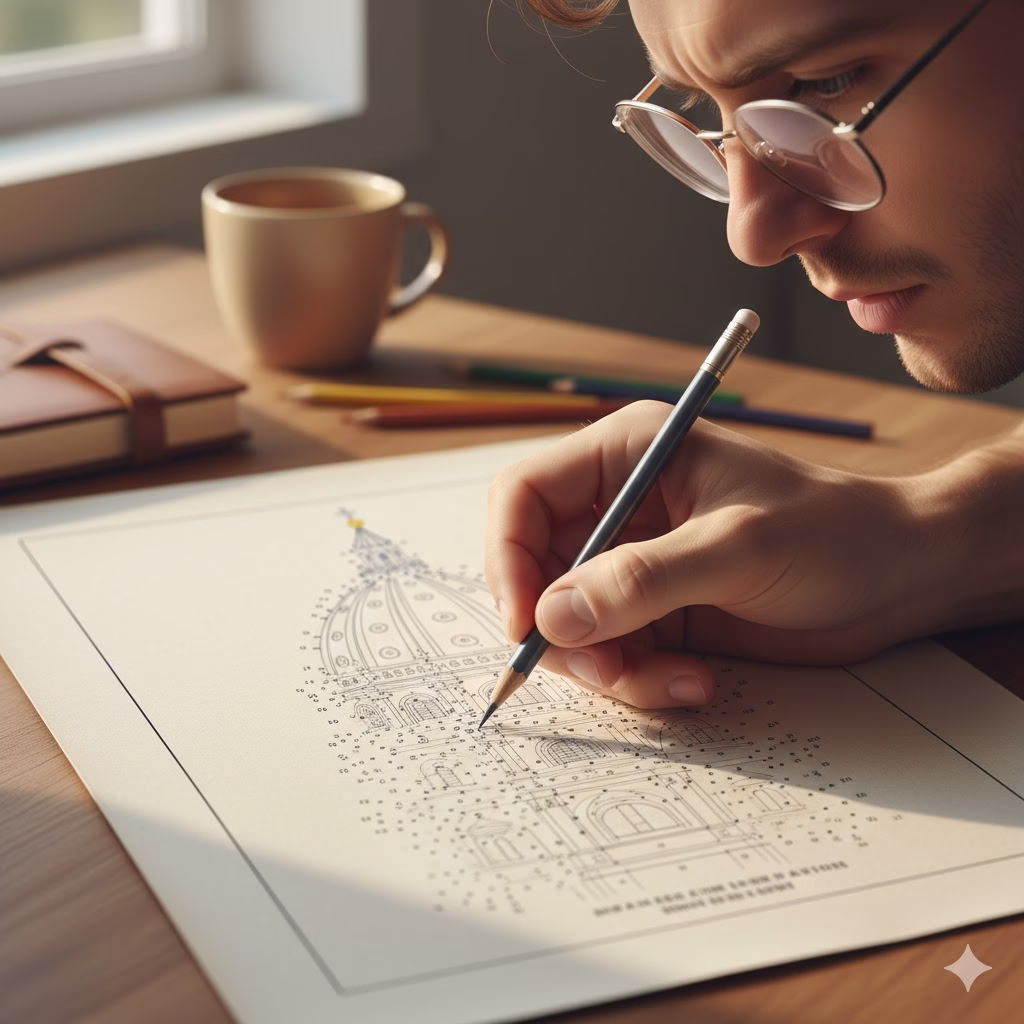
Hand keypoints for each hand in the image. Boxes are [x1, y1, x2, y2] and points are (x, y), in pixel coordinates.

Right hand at [485, 402, 936, 709]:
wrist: (898, 579)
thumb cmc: (832, 533)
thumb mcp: (737, 548)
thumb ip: (641, 580)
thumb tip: (550, 617)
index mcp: (629, 454)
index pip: (523, 495)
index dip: (507, 556)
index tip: (523, 621)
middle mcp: (619, 506)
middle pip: (535, 570)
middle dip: (561, 629)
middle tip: (605, 668)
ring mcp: (633, 564)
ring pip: (568, 625)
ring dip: (607, 667)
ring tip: (674, 682)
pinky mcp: (653, 613)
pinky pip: (609, 656)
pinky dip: (638, 681)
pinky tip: (694, 683)